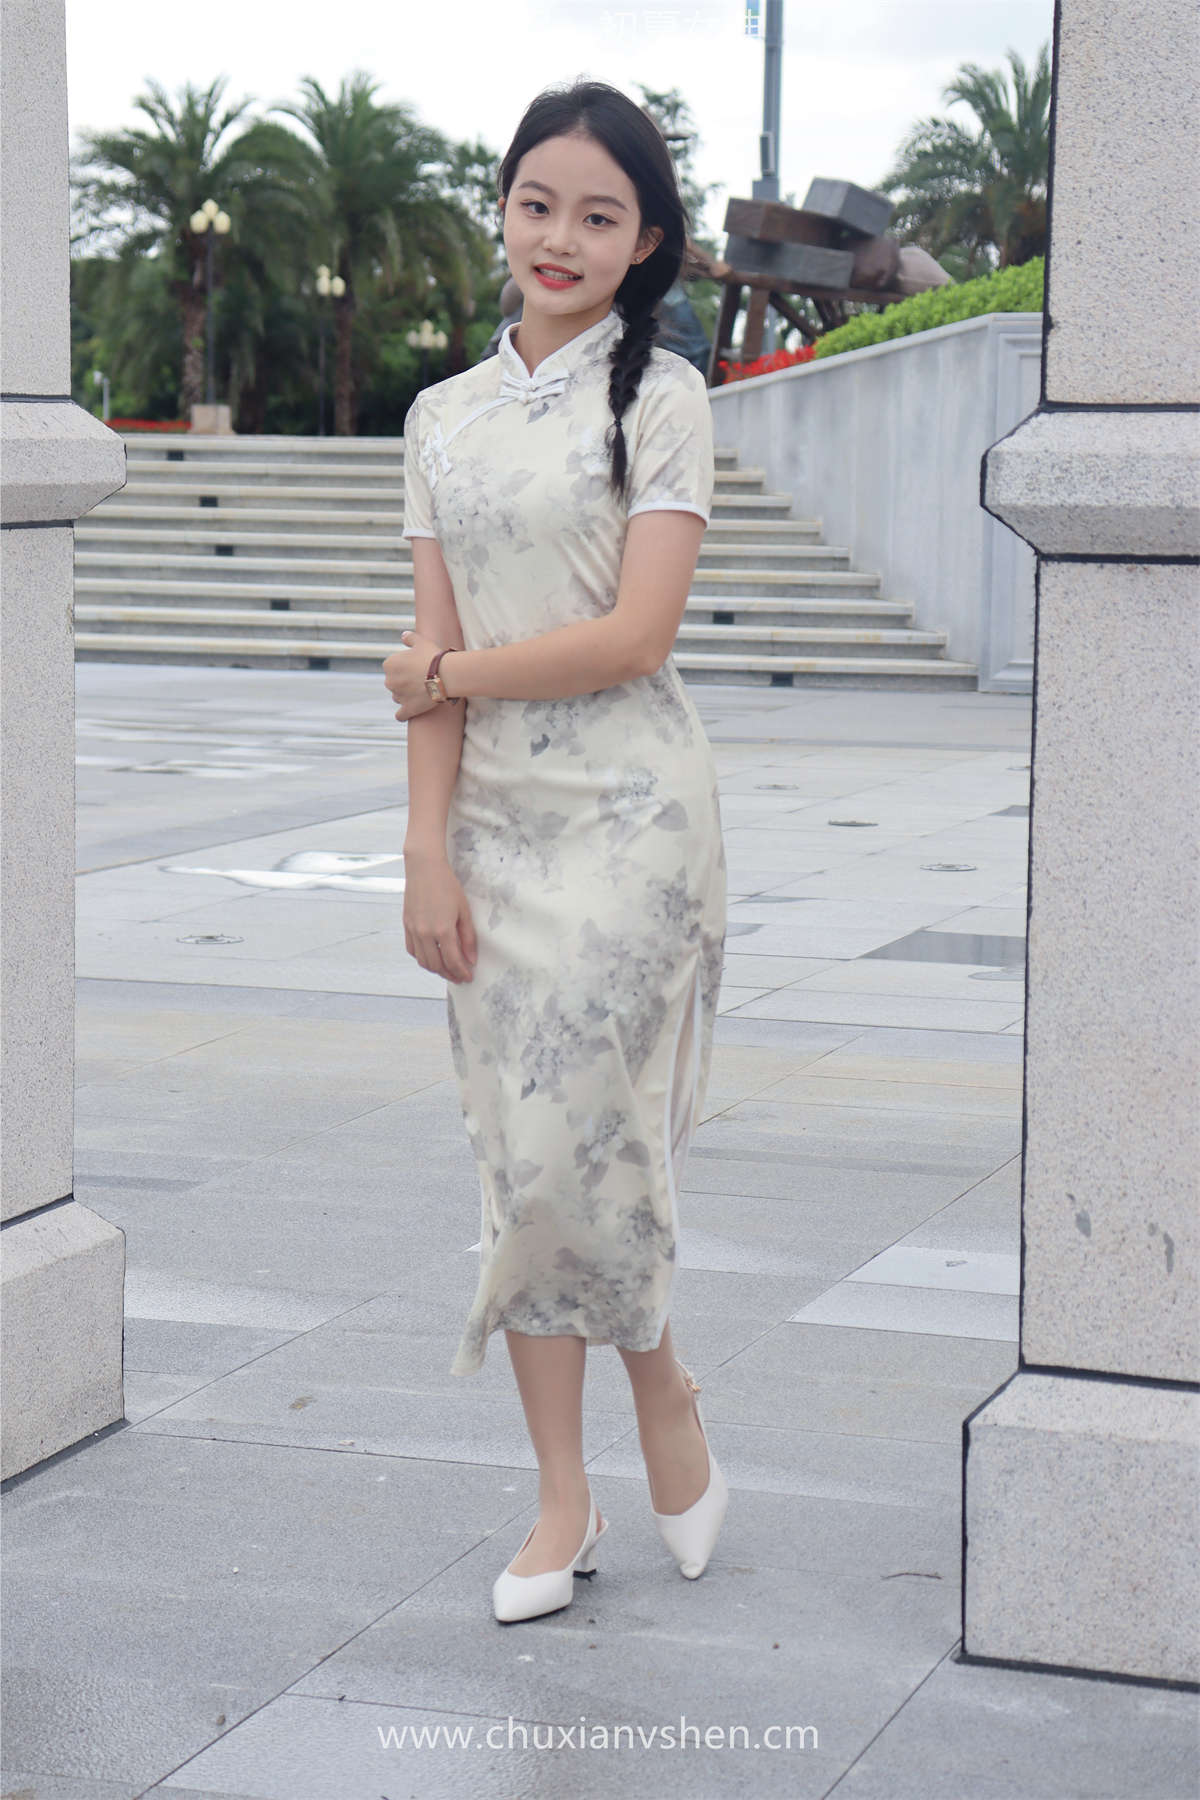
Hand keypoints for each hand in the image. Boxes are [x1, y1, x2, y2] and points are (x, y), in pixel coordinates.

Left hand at [382, 629, 444, 720]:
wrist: (445, 674)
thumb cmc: (433, 656)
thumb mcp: (421, 641)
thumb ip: (410, 638)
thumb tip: (404, 636)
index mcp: (389, 664)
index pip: (392, 666)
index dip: (404, 666)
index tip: (415, 666)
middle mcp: (389, 681)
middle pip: (394, 682)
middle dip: (403, 681)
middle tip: (420, 678)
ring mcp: (398, 696)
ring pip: (398, 697)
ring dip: (405, 695)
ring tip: (420, 692)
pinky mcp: (408, 709)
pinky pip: (400, 715)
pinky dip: (403, 714)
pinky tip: (407, 712)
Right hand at [403, 850, 477, 982]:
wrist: (424, 869)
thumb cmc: (446, 885)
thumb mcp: (464, 911)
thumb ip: (468, 937)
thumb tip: (470, 958)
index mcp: (442, 930)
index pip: (453, 961)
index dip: (462, 972)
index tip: (468, 977)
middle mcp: (425, 933)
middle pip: (436, 965)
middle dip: (449, 974)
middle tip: (459, 977)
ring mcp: (413, 930)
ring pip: (422, 961)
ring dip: (435, 969)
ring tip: (446, 969)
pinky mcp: (406, 925)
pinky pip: (412, 950)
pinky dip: (422, 958)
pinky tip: (431, 957)